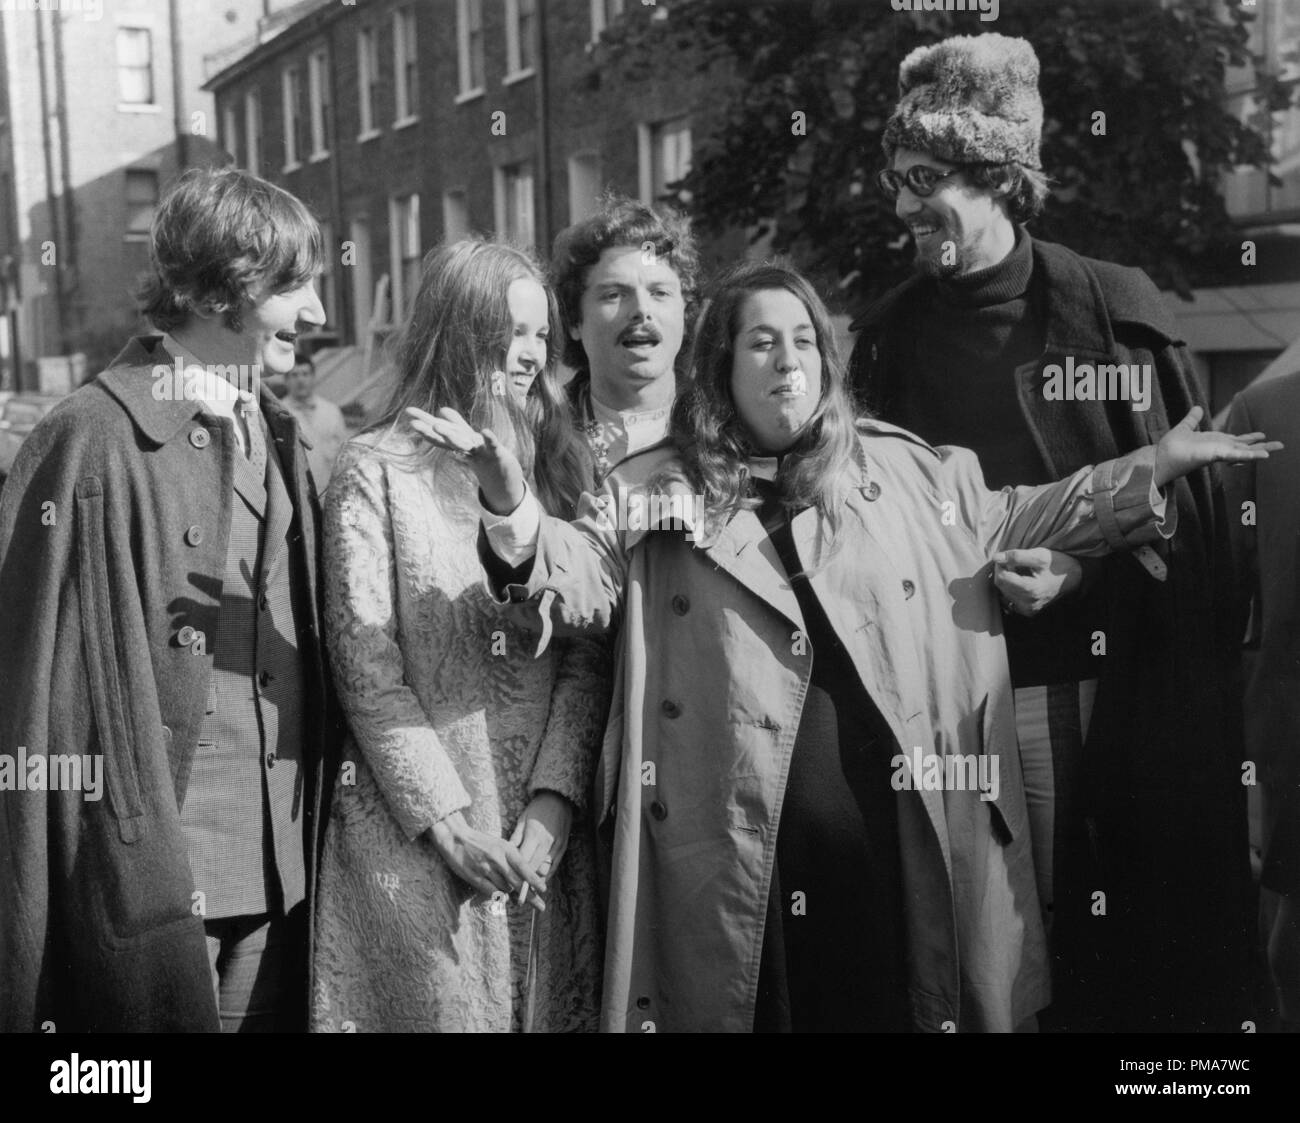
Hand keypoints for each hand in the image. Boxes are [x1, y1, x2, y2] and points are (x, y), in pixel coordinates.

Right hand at [404, 406, 525, 514]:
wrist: (503, 476)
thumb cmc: (483, 454)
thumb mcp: (469, 437)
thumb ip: (456, 423)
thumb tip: (442, 409)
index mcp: (457, 444)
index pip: (437, 433)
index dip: (423, 423)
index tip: (408, 412)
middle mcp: (464, 449)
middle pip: (444, 441)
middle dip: (430, 433)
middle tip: (413, 424)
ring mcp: (478, 452)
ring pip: (462, 444)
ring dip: (450, 437)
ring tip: (438, 426)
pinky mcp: (495, 453)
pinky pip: (492, 445)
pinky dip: (489, 439)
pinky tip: (485, 431)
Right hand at [429, 810, 546, 910]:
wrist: (456, 838)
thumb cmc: (482, 843)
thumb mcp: (500, 845)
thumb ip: (512, 859)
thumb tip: (525, 878)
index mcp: (506, 849)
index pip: (524, 866)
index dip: (534, 879)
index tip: (544, 889)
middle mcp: (498, 859)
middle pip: (518, 882)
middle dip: (531, 896)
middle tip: (541, 907)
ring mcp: (486, 869)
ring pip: (505, 889)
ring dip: (509, 893)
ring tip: (508, 890)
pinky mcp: (475, 877)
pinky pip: (492, 892)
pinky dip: (498, 896)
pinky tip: (500, 897)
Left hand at [509, 792, 572, 904]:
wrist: (558, 799)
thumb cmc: (537, 810)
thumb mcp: (522, 821)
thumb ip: (515, 840)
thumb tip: (506, 856)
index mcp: (534, 835)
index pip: (524, 862)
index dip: (517, 876)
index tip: (510, 889)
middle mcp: (546, 843)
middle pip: (534, 869)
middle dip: (526, 885)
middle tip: (519, 899)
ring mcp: (556, 846)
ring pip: (545, 870)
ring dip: (536, 882)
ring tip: (528, 892)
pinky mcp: (563, 847)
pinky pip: (554, 866)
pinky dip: (546, 875)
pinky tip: (539, 882)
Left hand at [992, 548, 1082, 615]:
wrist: (1074, 578)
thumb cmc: (1058, 564)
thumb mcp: (1040, 555)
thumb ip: (1017, 556)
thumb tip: (996, 557)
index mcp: (1031, 590)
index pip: (1002, 578)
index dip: (1000, 565)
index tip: (1006, 557)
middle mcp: (1028, 604)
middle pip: (1001, 586)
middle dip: (1002, 572)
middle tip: (1012, 563)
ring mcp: (1029, 610)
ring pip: (1003, 593)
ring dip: (1006, 581)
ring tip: (1020, 572)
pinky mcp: (1029, 612)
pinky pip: (1009, 600)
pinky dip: (1010, 590)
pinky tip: (1020, 582)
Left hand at [1153, 406, 1281, 487]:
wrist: (1161, 456)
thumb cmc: (1170, 447)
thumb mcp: (1185, 428)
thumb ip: (1192, 419)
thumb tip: (1197, 408)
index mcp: (1214, 443)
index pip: (1235, 440)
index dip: (1248, 438)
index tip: (1261, 436)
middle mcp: (1219, 449)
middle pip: (1245, 447)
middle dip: (1261, 446)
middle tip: (1279, 445)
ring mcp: (1219, 453)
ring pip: (1245, 451)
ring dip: (1261, 450)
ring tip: (1277, 448)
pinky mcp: (1216, 455)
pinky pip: (1237, 454)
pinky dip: (1251, 455)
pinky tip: (1264, 455)